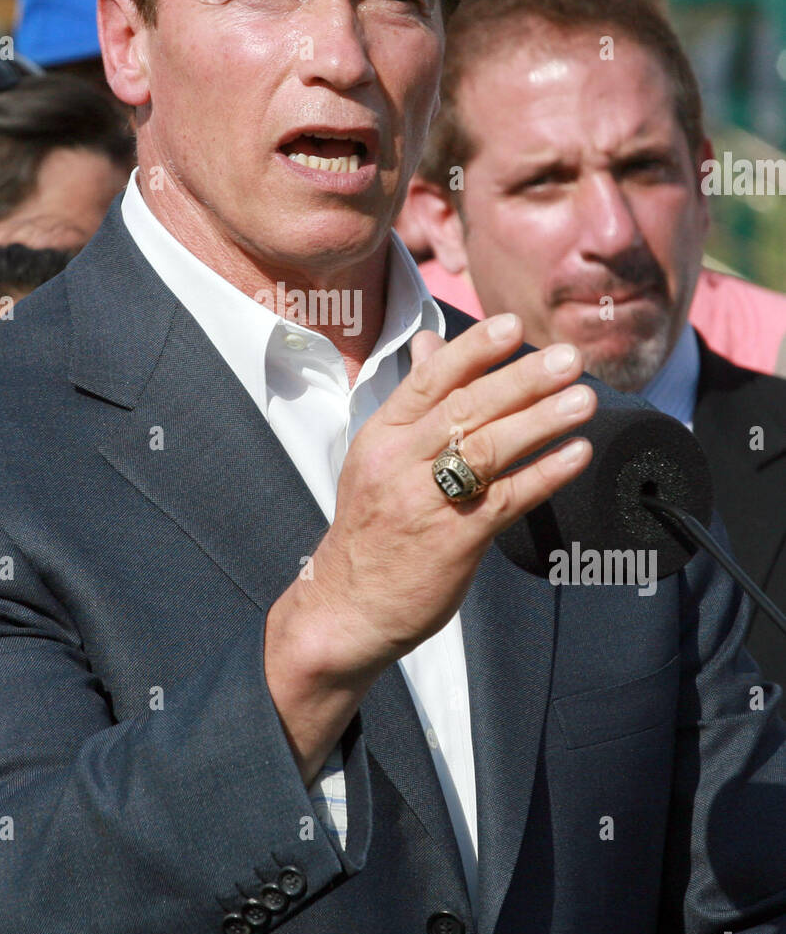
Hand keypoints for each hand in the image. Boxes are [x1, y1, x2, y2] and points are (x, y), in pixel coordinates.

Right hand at [300, 312, 595, 672]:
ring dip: (542, 420)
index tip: (511, 326)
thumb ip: (413, 401)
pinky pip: (507, 500)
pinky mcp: (454, 541)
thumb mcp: (376, 455)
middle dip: (521, 378)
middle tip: (568, 357)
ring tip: (584, 399)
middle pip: (465, 409)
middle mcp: (400, 463)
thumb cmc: (371, 526)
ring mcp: (426, 501)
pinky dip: (544, 474)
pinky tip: (576, 454)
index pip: (428, 381)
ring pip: (489, 449)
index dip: (472, 351)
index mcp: (381, 436)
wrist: (348, 607)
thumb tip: (432, 343)